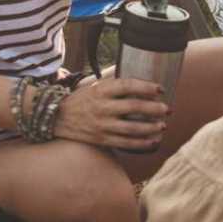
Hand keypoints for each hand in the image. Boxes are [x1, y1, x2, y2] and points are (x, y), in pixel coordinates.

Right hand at [53, 76, 169, 150]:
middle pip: (133, 107)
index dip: (146, 87)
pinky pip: (125, 143)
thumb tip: (138, 78)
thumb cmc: (80, 100)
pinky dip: (141, 143)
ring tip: (163, 125)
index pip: (127, 86)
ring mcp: (102, 125)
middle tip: (167, 109)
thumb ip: (114, 84)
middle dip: (154, 108)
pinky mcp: (101, 139)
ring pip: (132, 128)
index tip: (160, 89)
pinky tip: (153, 141)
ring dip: (151, 127)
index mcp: (101, 91)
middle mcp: (102, 107)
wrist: (55, 118)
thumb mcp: (94, 86)